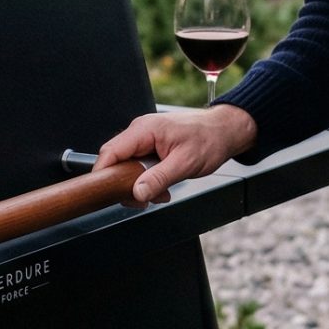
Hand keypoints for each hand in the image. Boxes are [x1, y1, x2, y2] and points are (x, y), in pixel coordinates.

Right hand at [95, 105, 257, 205]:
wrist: (224, 130)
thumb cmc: (209, 139)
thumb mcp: (185, 164)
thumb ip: (159, 179)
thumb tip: (138, 192)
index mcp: (144, 130)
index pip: (110, 151)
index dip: (103, 173)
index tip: (104, 192)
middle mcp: (140, 131)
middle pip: (115, 160)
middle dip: (125, 183)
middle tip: (143, 198)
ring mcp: (145, 137)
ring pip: (127, 165)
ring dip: (140, 183)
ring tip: (160, 192)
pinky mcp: (150, 144)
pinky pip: (139, 164)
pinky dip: (148, 178)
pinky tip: (162, 185)